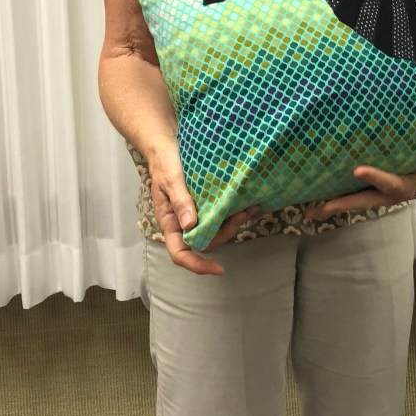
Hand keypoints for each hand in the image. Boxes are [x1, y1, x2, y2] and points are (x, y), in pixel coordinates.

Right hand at [149, 145, 257, 274]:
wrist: (167, 147)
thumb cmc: (165, 163)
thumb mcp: (171, 179)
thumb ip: (180, 201)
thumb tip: (191, 226)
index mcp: (170, 223)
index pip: (180, 253)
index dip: (197, 265)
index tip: (219, 269)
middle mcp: (183, 223)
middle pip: (204, 242)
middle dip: (225, 234)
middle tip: (243, 214)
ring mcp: (194, 215)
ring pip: (215, 231)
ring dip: (233, 223)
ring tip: (249, 208)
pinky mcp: (205, 205)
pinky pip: (220, 217)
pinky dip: (233, 213)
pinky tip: (246, 203)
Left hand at [307, 160, 415, 221]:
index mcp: (405, 187)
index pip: (390, 183)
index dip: (375, 177)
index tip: (357, 170)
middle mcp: (387, 194)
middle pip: (364, 200)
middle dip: (343, 204)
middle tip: (321, 209)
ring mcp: (377, 194)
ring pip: (354, 200)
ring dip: (333, 206)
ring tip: (310, 213)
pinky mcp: (369, 190)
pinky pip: (351, 194)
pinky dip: (334, 198)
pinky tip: (314, 200)